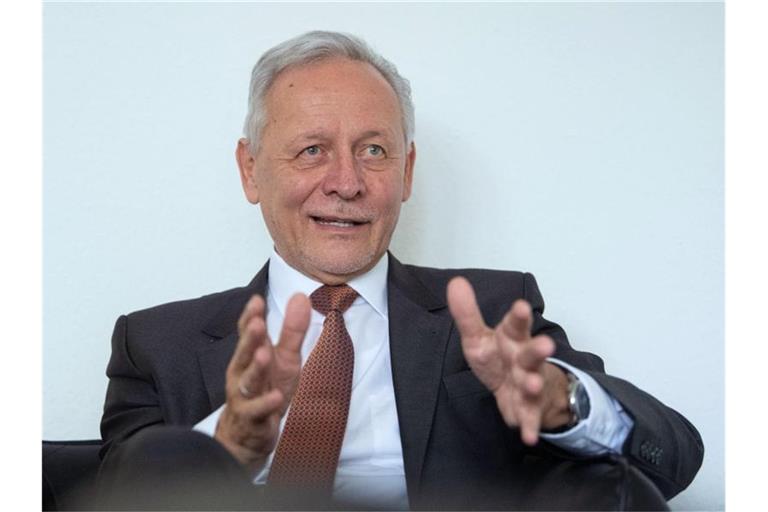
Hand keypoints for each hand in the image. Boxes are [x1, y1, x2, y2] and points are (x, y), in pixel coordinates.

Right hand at [215, 293, 310, 472]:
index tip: (256, 300)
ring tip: (264, 355)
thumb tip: (301, 296)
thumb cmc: (266, 389)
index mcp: (251, 354)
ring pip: (247, 381)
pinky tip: (276, 397)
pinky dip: (266, 404)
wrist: (248, 434)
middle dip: (250, 338)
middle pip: (244, 353)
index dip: (250, 316)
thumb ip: (292, 330)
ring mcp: (244, 396)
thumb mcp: (285, 358)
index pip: (247, 332)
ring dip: (255, 368)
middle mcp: (242, 373)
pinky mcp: (252, 418)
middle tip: (256, 323)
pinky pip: (257, 411)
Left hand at [446, 277, 570, 444]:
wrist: (522, 388)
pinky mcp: (528, 409)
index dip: (519, 316)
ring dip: (533, 384)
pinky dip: (529, 426)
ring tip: (531, 384)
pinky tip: (528, 436)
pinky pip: (529, 418)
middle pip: (532, 352)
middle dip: (538, 349)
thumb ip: (467, 313)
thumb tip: (455, 282)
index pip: (516, 324)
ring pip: (533, 382)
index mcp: (512, 338)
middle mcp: (523, 359)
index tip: (521, 306)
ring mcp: (529, 383)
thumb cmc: (500, 356)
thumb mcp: (479, 336)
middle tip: (546, 344)